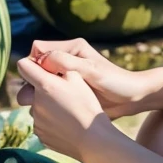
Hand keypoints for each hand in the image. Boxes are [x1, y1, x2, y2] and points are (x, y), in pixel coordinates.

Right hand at [16, 37, 155, 118]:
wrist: (133, 98)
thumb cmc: (116, 82)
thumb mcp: (92, 71)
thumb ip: (67, 63)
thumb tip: (41, 59)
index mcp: (71, 49)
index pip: (38, 50)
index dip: (32, 64)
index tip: (35, 80)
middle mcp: (66, 60)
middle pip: (36, 67)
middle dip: (30, 81)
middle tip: (29, 99)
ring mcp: (67, 76)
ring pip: (41, 82)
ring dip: (36, 93)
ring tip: (37, 107)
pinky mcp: (69, 90)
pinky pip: (49, 93)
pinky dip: (45, 101)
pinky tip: (47, 113)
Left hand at [16, 56, 111, 162]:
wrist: (93, 139)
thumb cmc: (87, 105)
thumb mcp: (78, 78)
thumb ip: (60, 68)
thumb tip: (48, 66)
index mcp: (44, 85)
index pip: (23, 66)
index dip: (30, 65)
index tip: (38, 68)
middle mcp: (35, 103)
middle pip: (30, 90)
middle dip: (42, 90)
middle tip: (62, 95)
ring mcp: (36, 121)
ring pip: (37, 108)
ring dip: (47, 107)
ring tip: (67, 112)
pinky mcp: (40, 135)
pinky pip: (42, 124)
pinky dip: (51, 122)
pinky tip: (67, 124)